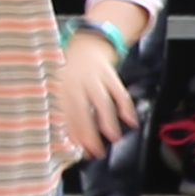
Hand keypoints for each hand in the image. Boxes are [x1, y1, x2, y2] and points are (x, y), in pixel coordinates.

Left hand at [50, 19, 139, 156]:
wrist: (87, 44)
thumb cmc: (72, 73)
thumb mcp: (63, 88)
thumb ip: (65, 112)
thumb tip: (71, 141)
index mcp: (62, 87)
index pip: (66, 114)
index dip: (72, 132)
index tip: (79, 149)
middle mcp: (77, 82)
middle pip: (82, 109)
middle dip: (88, 131)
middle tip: (95, 151)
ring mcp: (94, 77)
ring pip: (101, 100)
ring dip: (107, 120)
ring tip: (114, 138)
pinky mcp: (110, 73)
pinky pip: (119, 91)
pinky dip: (126, 106)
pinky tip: (131, 121)